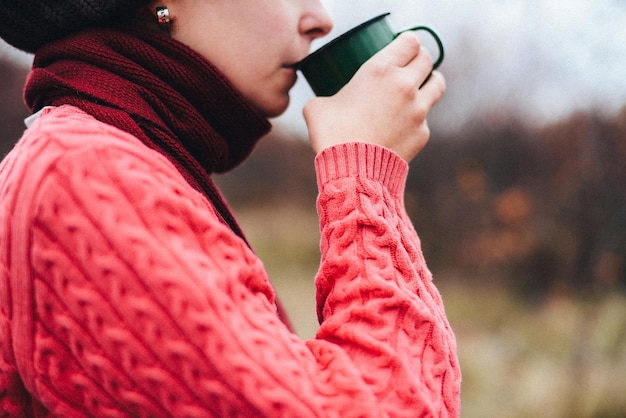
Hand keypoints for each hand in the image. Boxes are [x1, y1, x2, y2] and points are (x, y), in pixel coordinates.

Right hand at [303, 32, 445, 162]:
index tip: (401, 49)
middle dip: (419, 60)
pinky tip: (402, 126)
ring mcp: (418, 110)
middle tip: (409, 67)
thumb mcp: (318, 107)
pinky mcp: (423, 132)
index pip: (410, 41)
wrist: (352, 171)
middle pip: (427, 59)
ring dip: (429, 82)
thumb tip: (324, 103)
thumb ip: (327, 96)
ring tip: (419, 89)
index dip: (407, 43)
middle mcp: (404, 85)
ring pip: (438, 84)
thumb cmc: (332, 135)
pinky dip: (417, 119)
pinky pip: (425, 118)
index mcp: (380, 70)